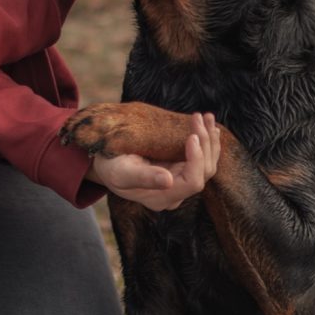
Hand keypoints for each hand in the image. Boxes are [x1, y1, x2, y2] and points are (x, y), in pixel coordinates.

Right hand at [90, 112, 219, 211]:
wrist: (105, 164)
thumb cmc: (109, 167)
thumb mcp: (120, 171)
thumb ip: (143, 178)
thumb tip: (168, 180)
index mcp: (161, 198)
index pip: (192, 182)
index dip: (197, 159)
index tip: (191, 135)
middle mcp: (174, 193)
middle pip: (204, 171)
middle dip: (206, 143)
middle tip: (199, 116)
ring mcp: (179, 182)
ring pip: (207, 164)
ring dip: (210, 140)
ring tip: (208, 117)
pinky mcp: (179, 170)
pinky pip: (200, 159)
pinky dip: (206, 142)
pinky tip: (209, 127)